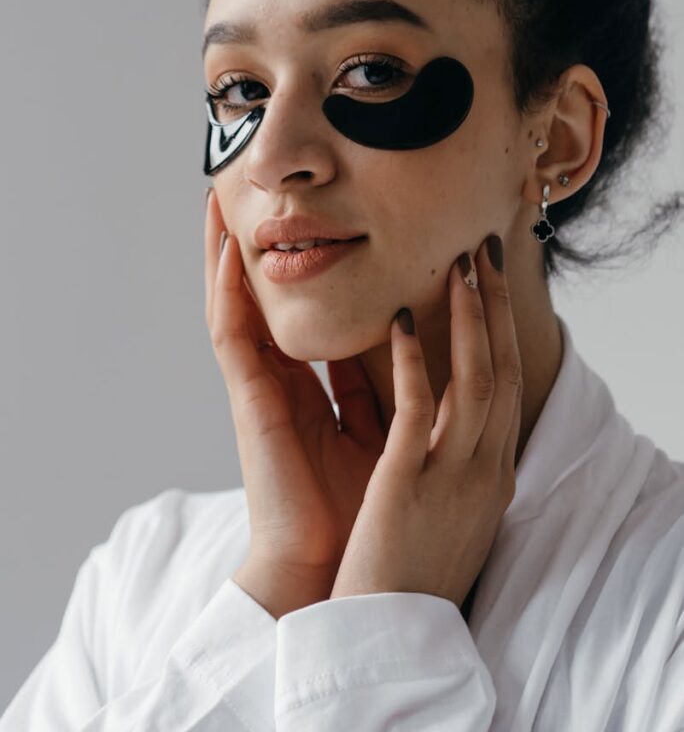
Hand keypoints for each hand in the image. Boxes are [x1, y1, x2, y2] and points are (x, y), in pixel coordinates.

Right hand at [205, 190, 386, 612]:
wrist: (335, 567)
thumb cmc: (360, 504)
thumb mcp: (382, 429)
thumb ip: (384, 386)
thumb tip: (410, 340)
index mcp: (311, 389)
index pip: (298, 314)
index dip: (295, 269)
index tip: (298, 223)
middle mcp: (280, 381)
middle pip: (259, 301)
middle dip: (253, 250)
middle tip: (242, 194)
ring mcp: (260, 389)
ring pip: (235, 307)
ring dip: (223, 255)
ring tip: (218, 201)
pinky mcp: (250, 401)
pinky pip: (232, 336)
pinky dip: (227, 291)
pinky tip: (229, 250)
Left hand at [329, 234, 521, 610]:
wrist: (387, 636)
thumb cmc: (412, 570)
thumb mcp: (451, 510)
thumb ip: (456, 462)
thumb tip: (448, 424)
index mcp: (492, 474)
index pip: (506, 387)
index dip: (501, 331)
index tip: (490, 286)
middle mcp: (485, 469)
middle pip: (501, 371)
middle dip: (495, 308)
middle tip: (485, 251)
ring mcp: (452, 475)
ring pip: (473, 379)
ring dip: (467, 318)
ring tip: (457, 265)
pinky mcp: (409, 482)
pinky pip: (418, 408)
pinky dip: (411, 360)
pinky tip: (397, 319)